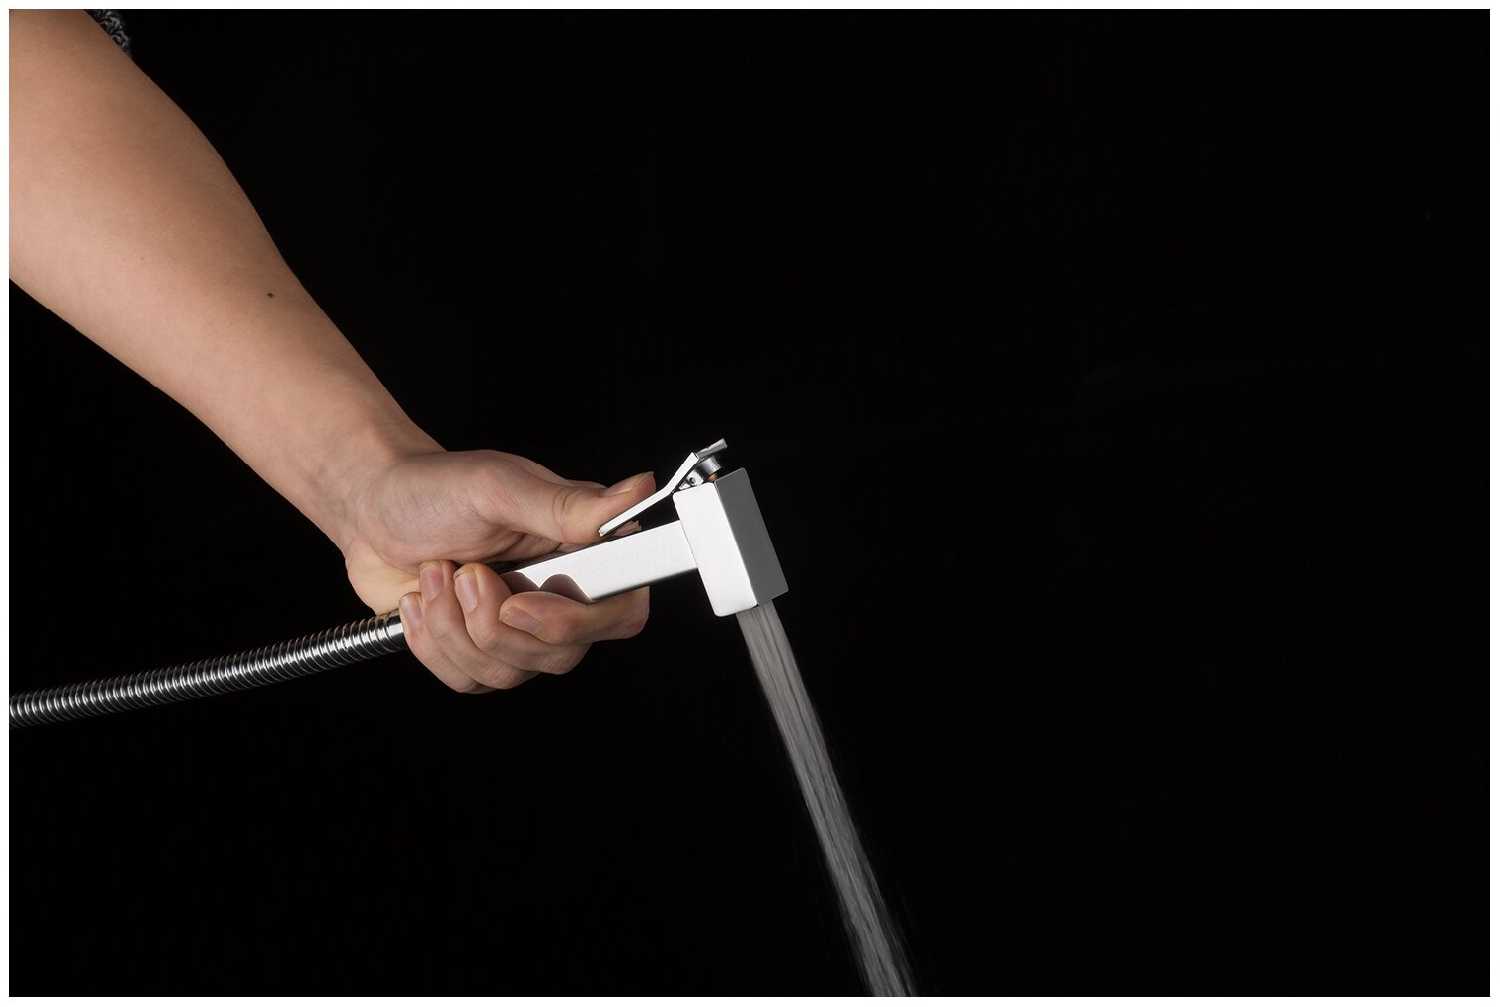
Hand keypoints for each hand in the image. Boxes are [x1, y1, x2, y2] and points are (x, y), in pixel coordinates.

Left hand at [340, 449, 656, 693]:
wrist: (372, 511)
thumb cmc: (435, 489)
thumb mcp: (499, 488)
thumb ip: (568, 505)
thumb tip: (639, 490)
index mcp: (584, 550)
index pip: (622, 612)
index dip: (575, 622)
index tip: (519, 602)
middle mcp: (563, 594)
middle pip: (562, 655)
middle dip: (494, 625)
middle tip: (465, 573)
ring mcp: (522, 629)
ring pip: (510, 674)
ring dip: (454, 627)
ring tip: (435, 574)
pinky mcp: (482, 653)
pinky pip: (470, 681)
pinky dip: (433, 643)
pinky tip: (421, 600)